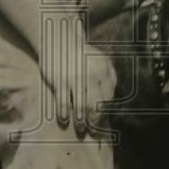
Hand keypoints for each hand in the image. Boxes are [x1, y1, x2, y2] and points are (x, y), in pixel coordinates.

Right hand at [38, 12, 116, 135]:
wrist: (58, 37)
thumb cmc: (80, 52)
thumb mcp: (100, 60)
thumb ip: (109, 77)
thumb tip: (111, 101)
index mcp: (104, 70)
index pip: (108, 98)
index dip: (105, 113)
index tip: (102, 122)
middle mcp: (92, 74)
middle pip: (97, 106)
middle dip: (96, 122)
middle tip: (94, 132)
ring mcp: (75, 78)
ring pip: (81, 108)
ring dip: (82, 122)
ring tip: (80, 130)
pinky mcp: (59, 80)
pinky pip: (64, 103)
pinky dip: (65, 114)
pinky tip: (64, 121)